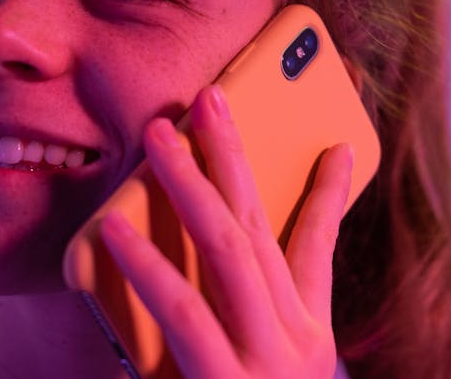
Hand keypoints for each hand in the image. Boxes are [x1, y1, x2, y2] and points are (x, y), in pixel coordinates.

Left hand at [100, 85, 352, 377]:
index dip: (329, 194)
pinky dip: (148, 264)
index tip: (337, 146)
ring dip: (191, 183)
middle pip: (261, 227)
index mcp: (304, 334)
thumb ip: (234, 318)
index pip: (320, 249)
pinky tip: (112, 227)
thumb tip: (203, 256)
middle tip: (209, 98)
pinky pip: (182, 310)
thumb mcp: (259, 367)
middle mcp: (293, 341)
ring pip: (227, 248)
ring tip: (158, 135)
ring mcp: (264, 361)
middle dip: (234, 155)